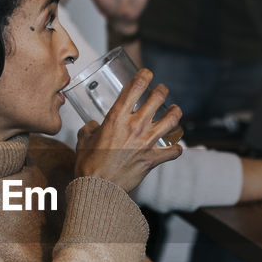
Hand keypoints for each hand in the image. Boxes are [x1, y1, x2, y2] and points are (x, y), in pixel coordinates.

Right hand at [72, 67, 182, 191]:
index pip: (136, 87)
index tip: (147, 73)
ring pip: (171, 120)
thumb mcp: (84, 139)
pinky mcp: (153, 159)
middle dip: (162, 90)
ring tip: (175, 111)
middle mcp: (135, 126)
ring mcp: (146, 143)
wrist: (98, 188)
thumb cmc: (88, 164)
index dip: (145, 75)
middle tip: (162, 90)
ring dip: (175, 113)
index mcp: (116, 117)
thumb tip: (93, 126)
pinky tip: (176, 147)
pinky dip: (177, 148)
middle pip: (158, 98)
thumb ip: (90, 129)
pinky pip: (174, 151)